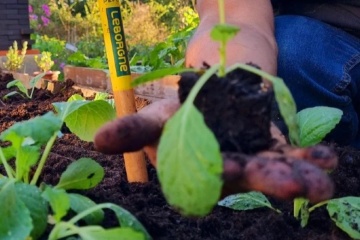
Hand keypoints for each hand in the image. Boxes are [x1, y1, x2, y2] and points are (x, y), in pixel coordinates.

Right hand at [94, 99, 336, 202]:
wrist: (208, 88)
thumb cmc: (178, 108)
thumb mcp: (155, 116)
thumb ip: (134, 130)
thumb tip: (98, 141)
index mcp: (196, 169)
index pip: (205, 178)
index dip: (216, 177)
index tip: (230, 173)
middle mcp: (226, 169)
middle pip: (247, 176)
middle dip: (268, 181)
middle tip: (291, 188)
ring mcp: (251, 157)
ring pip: (275, 169)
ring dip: (298, 176)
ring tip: (321, 184)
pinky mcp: (270, 144)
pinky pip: (290, 152)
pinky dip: (308, 156)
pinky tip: (327, 158)